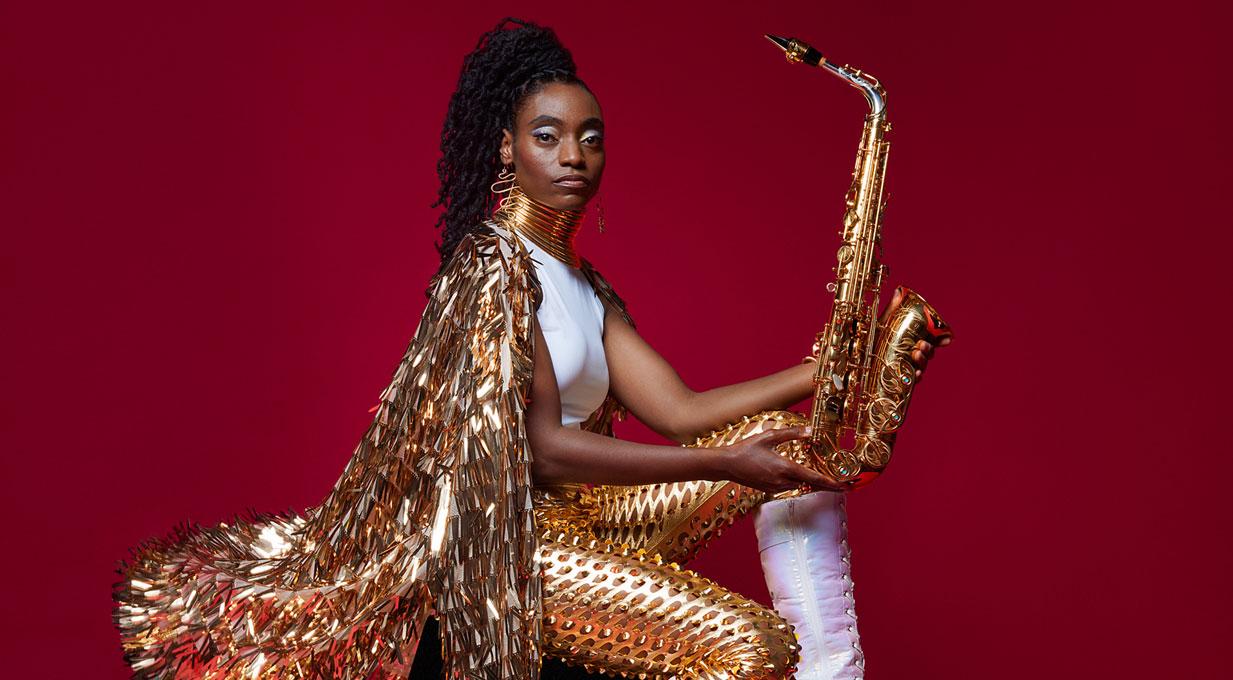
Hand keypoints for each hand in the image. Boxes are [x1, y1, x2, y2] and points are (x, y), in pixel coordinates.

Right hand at [718, 425, 845, 494]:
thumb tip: (810, 431)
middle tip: (841, 486)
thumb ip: (791, 434)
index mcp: (785, 468)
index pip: (813, 478)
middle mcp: (782, 481)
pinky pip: (788, 487)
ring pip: (799, 486)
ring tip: (823, 479)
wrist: (727, 465)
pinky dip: (797, 483)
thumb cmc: (746, 449)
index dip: (830, 483)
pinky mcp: (769, 489)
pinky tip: (798, 477)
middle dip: (825, 486)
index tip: (843, 486)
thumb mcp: (769, 436)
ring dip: (810, 483)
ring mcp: (775, 487)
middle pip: (809, 485)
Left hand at [880, 286, 952, 383]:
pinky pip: (912, 380)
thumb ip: (892, 309)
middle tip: (922, 345)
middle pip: (929, 353)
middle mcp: (912, 353)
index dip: (942, 340)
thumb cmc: (873, 338)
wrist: (858, 354)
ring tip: (916, 355)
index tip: (947, 340)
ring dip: (923, 361)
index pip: (933, 340)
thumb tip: (898, 290)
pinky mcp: (900, 377)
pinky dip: (916, 377)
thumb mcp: (882, 323)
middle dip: (929, 350)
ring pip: (922, 366)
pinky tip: (915, 374)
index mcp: (913, 339)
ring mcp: (907, 366)